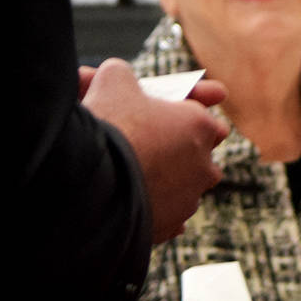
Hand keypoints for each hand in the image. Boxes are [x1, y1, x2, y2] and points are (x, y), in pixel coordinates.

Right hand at [81, 58, 228, 241]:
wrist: (90, 182)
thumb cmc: (109, 124)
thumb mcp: (113, 79)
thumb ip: (124, 74)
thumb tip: (117, 77)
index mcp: (200, 126)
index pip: (210, 119)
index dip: (192, 114)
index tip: (178, 114)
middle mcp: (204, 165)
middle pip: (200, 154)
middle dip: (181, 148)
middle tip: (155, 141)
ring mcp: (188, 199)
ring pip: (185, 186)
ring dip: (169, 178)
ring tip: (141, 169)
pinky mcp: (169, 226)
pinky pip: (169, 215)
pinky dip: (157, 206)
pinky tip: (141, 197)